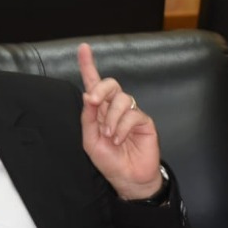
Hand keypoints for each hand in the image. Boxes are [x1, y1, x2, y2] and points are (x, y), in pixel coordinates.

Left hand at [77, 42, 163, 199]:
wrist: (128, 178)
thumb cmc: (109, 160)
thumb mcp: (90, 140)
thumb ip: (88, 117)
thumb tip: (88, 95)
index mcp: (99, 111)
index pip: (94, 84)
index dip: (88, 66)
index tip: (83, 48)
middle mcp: (115, 108)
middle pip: (110, 84)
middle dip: (100, 88)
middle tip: (92, 100)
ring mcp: (131, 113)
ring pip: (121, 99)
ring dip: (111, 117)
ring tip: (110, 136)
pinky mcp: (144, 121)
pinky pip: (133, 114)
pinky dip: (122, 127)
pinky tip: (119, 139)